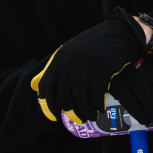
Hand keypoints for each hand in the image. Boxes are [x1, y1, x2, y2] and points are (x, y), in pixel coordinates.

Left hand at [30, 7, 144, 123]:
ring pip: (79, 98)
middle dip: (69, 112)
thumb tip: (32, 85)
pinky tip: (100, 108)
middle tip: (76, 119)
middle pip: (62, 96)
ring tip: (90, 116)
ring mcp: (85, 66)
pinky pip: (96, 96)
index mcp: (59, 57)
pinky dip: (97, 106)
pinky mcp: (102, 70)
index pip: (45, 86)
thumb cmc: (94, 45)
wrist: (120, 33)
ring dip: (84, 112)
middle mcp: (69, 61)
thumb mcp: (70, 51)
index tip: (54, 116)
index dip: (47, 104)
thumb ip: (53, 68)